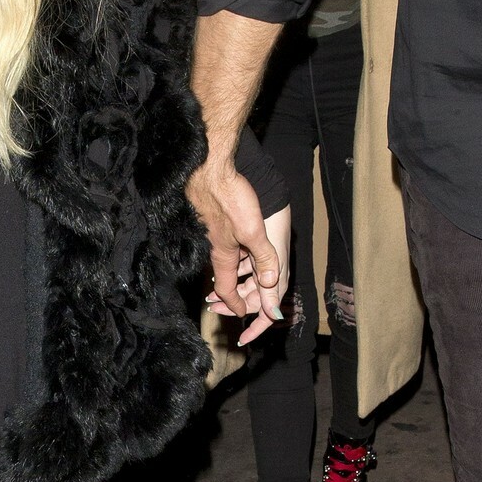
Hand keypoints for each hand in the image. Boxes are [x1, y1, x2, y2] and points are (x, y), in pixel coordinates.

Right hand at [189, 160, 286, 336]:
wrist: (210, 168)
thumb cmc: (229, 198)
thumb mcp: (253, 230)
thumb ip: (264, 257)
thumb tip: (272, 283)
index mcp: (224, 255)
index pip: (227, 289)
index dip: (236, 304)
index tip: (244, 313)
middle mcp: (216, 247)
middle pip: (225, 276)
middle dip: (233, 293)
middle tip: (241, 301)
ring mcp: (214, 234)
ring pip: (226, 260)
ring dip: (235, 273)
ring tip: (243, 278)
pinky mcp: (215, 220)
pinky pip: (226, 245)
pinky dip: (235, 254)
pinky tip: (241, 246)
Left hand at [223, 204, 291, 346]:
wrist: (247, 185)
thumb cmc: (252, 210)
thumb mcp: (261, 242)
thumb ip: (267, 275)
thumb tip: (272, 310)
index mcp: (276, 271)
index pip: (269, 309)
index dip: (258, 327)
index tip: (243, 340)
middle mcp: (271, 267)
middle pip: (255, 298)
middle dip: (236, 306)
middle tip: (214, 309)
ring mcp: (262, 257)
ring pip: (247, 283)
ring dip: (231, 291)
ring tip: (211, 295)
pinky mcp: (253, 247)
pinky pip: (244, 268)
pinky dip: (233, 274)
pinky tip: (218, 274)